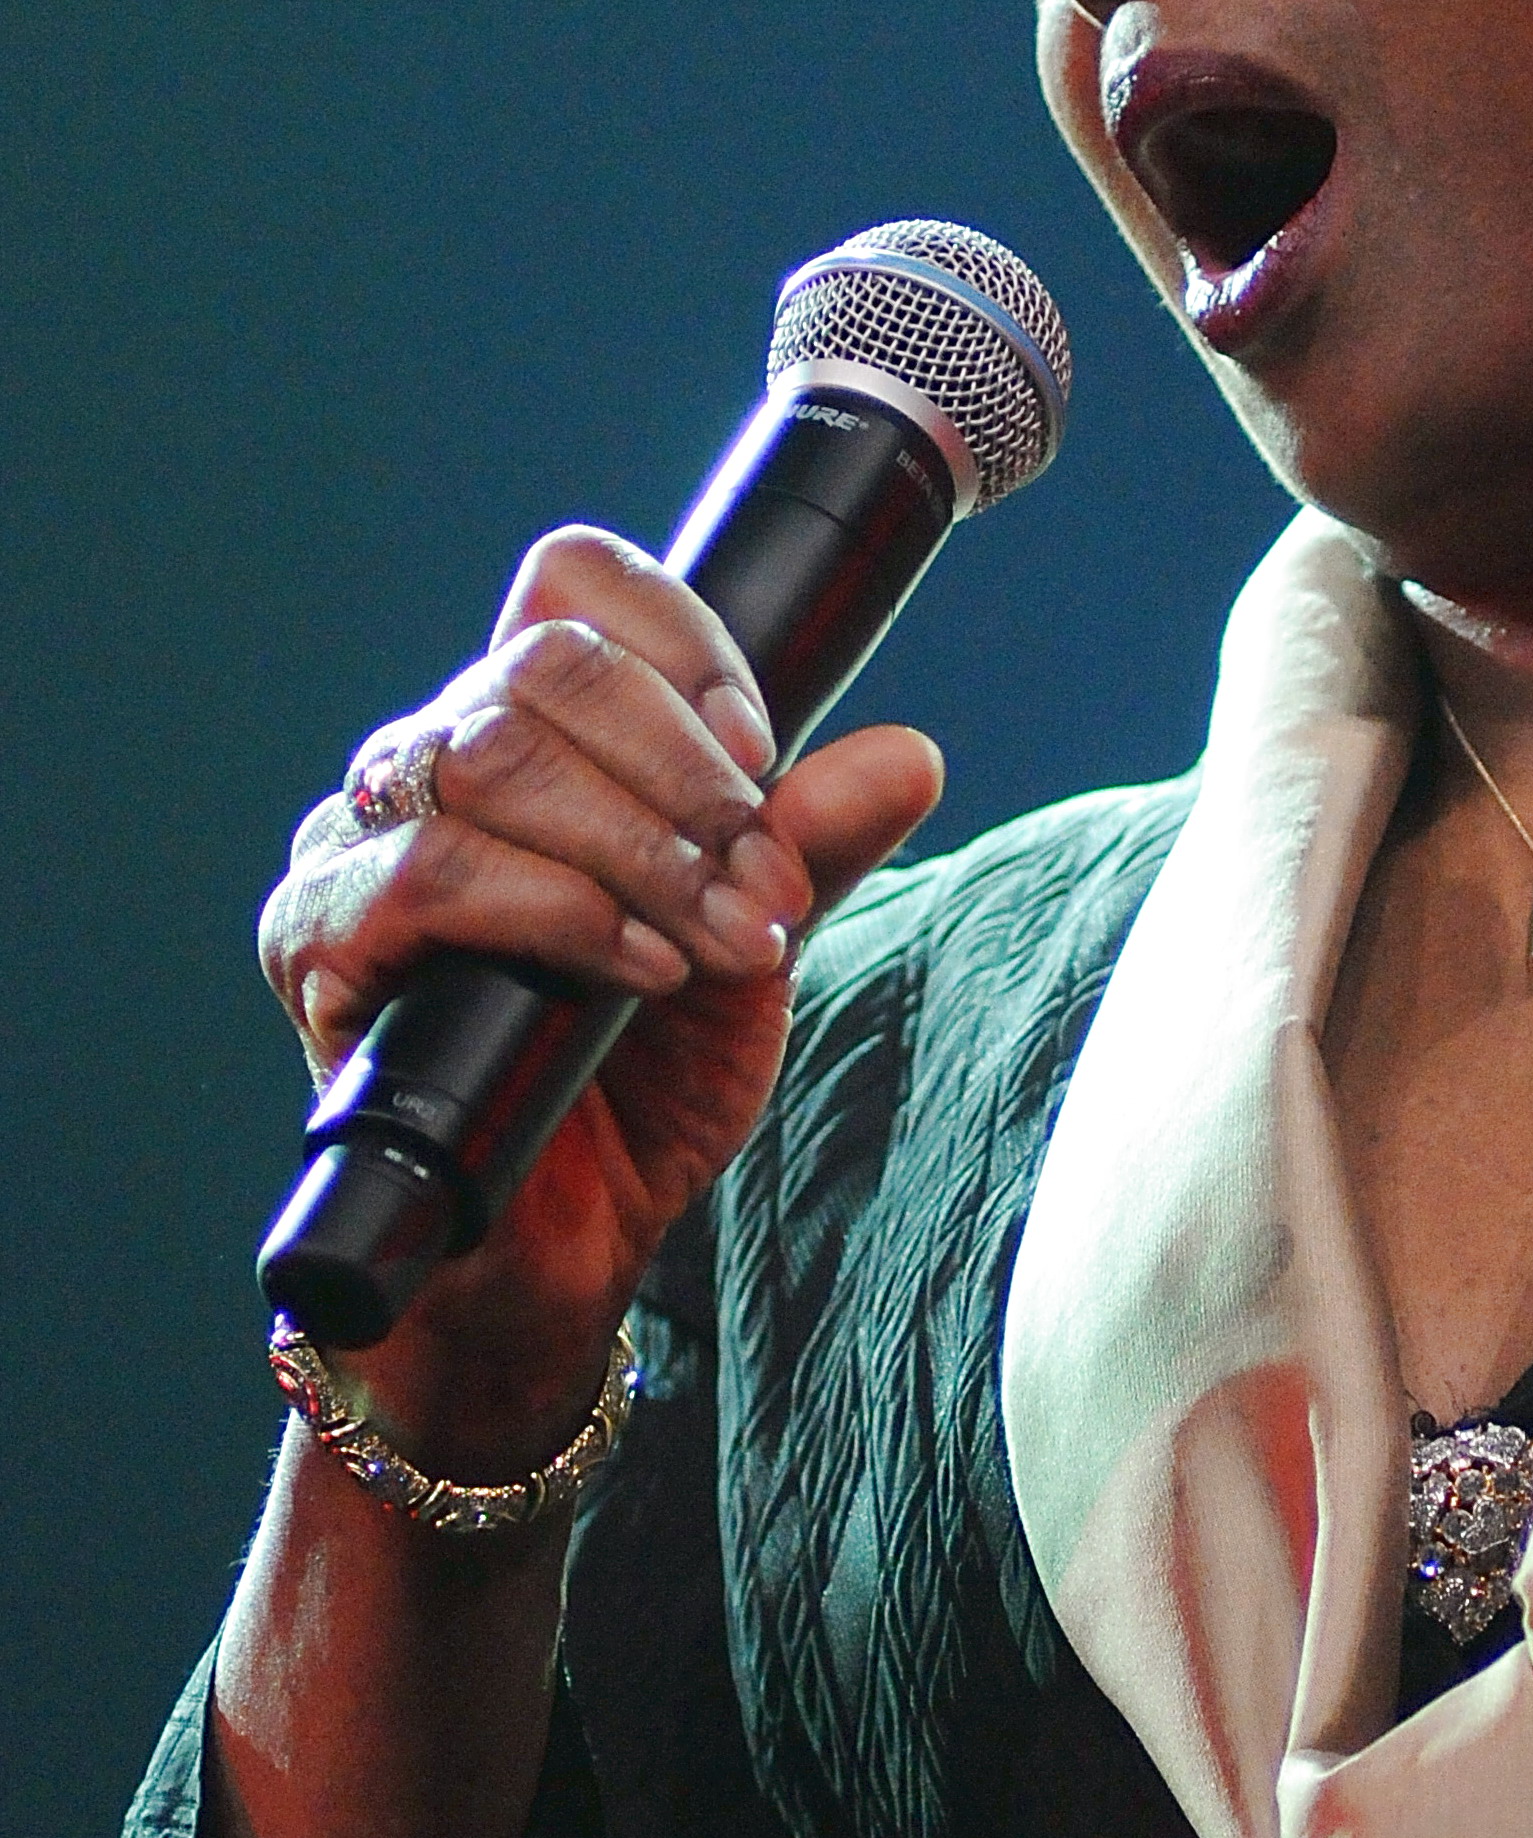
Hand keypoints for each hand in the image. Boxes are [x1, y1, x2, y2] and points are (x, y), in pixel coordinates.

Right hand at [257, 523, 941, 1465]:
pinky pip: (431, 875)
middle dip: (685, 768)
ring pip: (489, 755)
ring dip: (639, 844)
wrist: (562, 1249)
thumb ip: (811, 852)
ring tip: (717, 937)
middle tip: (757, 880)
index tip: (764, 753)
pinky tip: (638, 969)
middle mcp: (425, 768)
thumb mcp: (753, 953)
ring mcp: (356, 850)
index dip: (683, 644)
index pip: (575, 588)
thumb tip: (908, 755)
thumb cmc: (639, 1090)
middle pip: (542, 661)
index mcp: (527, 737)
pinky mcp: (319, 947)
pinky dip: (561, 911)